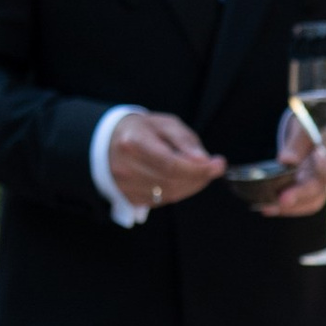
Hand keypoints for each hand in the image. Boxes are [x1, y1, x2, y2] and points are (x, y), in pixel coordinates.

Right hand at [107, 110, 225, 211]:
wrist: (107, 142)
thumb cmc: (141, 130)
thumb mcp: (165, 124)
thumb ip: (185, 141)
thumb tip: (204, 160)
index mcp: (134, 142)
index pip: (171, 164)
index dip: (198, 169)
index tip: (218, 164)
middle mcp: (126, 166)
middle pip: (172, 181)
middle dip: (199, 177)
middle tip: (212, 167)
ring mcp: (124, 185)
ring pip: (169, 194)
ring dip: (191, 186)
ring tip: (197, 172)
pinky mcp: (128, 198)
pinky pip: (161, 201)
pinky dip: (178, 192)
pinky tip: (181, 179)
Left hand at [258, 103, 325, 219]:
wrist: (322, 132)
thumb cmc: (319, 125)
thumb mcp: (310, 123)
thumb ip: (300, 140)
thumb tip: (286, 160)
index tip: (317, 156)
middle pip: (321, 189)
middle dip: (301, 194)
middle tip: (282, 198)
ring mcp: (322, 185)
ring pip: (310, 202)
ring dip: (290, 206)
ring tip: (268, 206)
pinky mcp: (309, 191)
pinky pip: (300, 203)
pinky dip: (283, 207)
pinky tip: (267, 207)